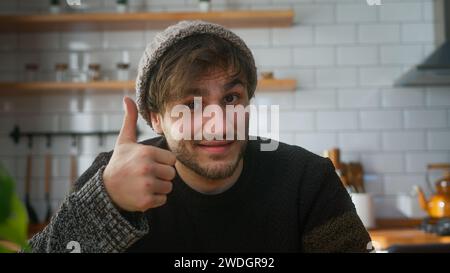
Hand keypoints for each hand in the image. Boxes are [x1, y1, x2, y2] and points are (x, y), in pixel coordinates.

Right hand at [103, 96, 175, 211]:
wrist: (105, 190)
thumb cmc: (119, 163)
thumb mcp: (124, 141)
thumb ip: (130, 120)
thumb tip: (127, 98)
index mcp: (147, 152)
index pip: (172, 160)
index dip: (162, 162)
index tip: (149, 163)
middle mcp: (147, 168)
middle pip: (171, 174)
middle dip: (161, 176)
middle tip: (145, 175)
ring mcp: (146, 185)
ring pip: (168, 188)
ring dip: (159, 188)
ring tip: (143, 184)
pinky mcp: (145, 201)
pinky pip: (163, 200)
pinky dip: (154, 200)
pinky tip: (141, 194)